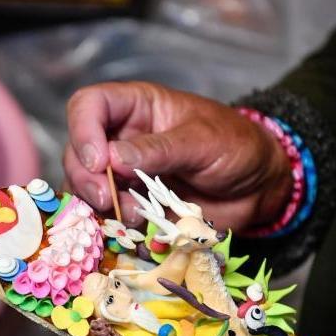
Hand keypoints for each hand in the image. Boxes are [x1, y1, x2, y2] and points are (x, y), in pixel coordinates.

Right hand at [64, 81, 292, 228]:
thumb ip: (159, 149)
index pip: (89, 105)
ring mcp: (123, 174)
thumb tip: (114, 158)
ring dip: (98, 206)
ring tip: (132, 217)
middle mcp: (121, 138)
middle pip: (77, 151)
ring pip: (84, 187)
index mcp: (136, 108)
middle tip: (109, 199)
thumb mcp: (203, 141)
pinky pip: (104, 216)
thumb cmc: (236, 147)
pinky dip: (111, 226)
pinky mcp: (132, 204)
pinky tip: (135, 230)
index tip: (99, 162)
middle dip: (86, 178)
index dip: (83, 130)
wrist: (258, 186)